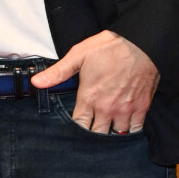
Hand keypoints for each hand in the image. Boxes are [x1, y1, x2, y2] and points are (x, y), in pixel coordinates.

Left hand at [32, 31, 158, 134]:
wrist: (141, 42)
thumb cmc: (110, 47)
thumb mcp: (78, 55)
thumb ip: (57, 73)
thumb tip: (36, 82)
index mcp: (89, 98)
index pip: (80, 126)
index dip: (76, 130)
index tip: (76, 128)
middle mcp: (107, 108)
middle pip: (97, 134)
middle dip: (93, 135)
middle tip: (91, 132)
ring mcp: (126, 109)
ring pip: (117, 134)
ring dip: (111, 134)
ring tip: (107, 130)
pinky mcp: (142, 106)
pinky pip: (135, 128)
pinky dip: (130, 130)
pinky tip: (125, 127)